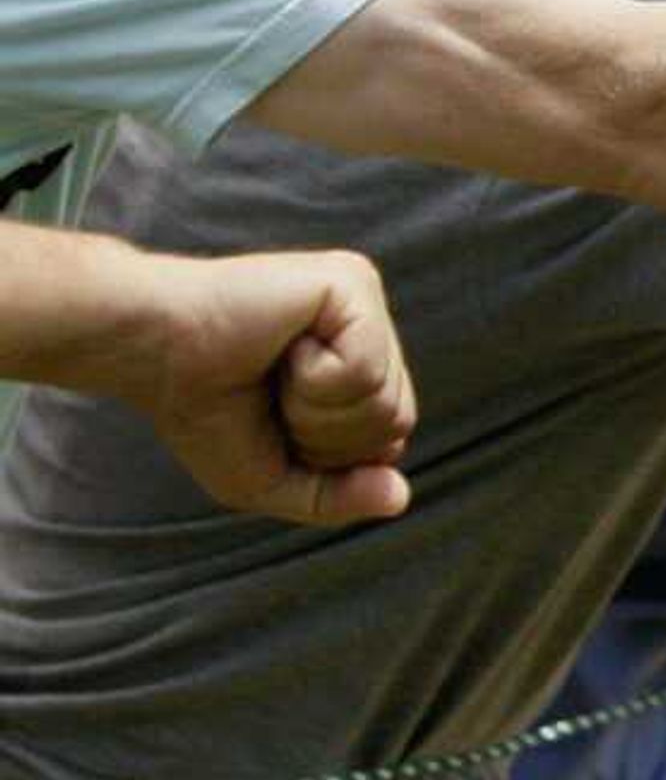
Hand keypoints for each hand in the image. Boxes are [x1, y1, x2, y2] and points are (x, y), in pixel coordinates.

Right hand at [139, 248, 416, 524]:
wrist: (151, 353)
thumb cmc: (203, 410)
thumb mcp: (268, 480)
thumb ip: (335, 498)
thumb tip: (400, 498)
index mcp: (359, 366)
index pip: (390, 438)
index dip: (328, 455)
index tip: (274, 422)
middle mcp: (372, 330)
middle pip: (395, 423)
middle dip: (324, 436)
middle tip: (269, 395)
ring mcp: (367, 301)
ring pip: (386, 402)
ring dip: (315, 410)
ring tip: (273, 369)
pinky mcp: (355, 280)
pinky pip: (365, 369)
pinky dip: (314, 379)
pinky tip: (283, 345)